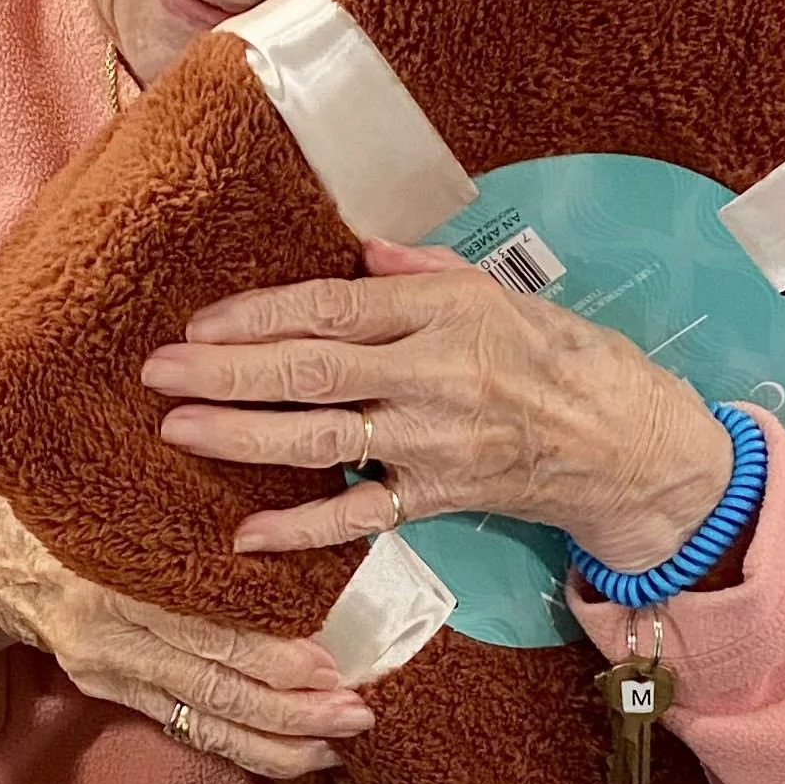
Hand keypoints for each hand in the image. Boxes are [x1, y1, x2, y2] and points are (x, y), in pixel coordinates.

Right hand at [0, 490, 372, 778]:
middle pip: (211, 684)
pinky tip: (296, 754)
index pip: (203, 627)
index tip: (332, 660)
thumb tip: (293, 523)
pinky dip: (244, 747)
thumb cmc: (76, 509)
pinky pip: (186, 729)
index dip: (269, 652)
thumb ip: (193, 516)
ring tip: (339, 744)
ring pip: (203, 719)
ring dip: (278, 740)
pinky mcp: (109, 695)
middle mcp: (108, 635)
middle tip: (358, 712)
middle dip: (291, 707)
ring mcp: (107, 672)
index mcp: (115, 577)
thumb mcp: (124, 495)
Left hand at [141, 240, 734, 570]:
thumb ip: (421, 271)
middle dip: (227, 370)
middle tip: (159, 370)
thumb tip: (357, 250)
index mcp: (444, 313)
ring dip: (242, 437)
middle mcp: (433, 376)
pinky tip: (246, 533)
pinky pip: (360, 517)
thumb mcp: (498, 291)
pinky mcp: (437, 498)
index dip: (259, 314)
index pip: (332, 309)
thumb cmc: (558, 355)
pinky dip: (302, 529)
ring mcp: (432, 444)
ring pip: (322, 441)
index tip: (200, 321)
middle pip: (312, 372)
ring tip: (178, 427)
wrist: (625, 443)